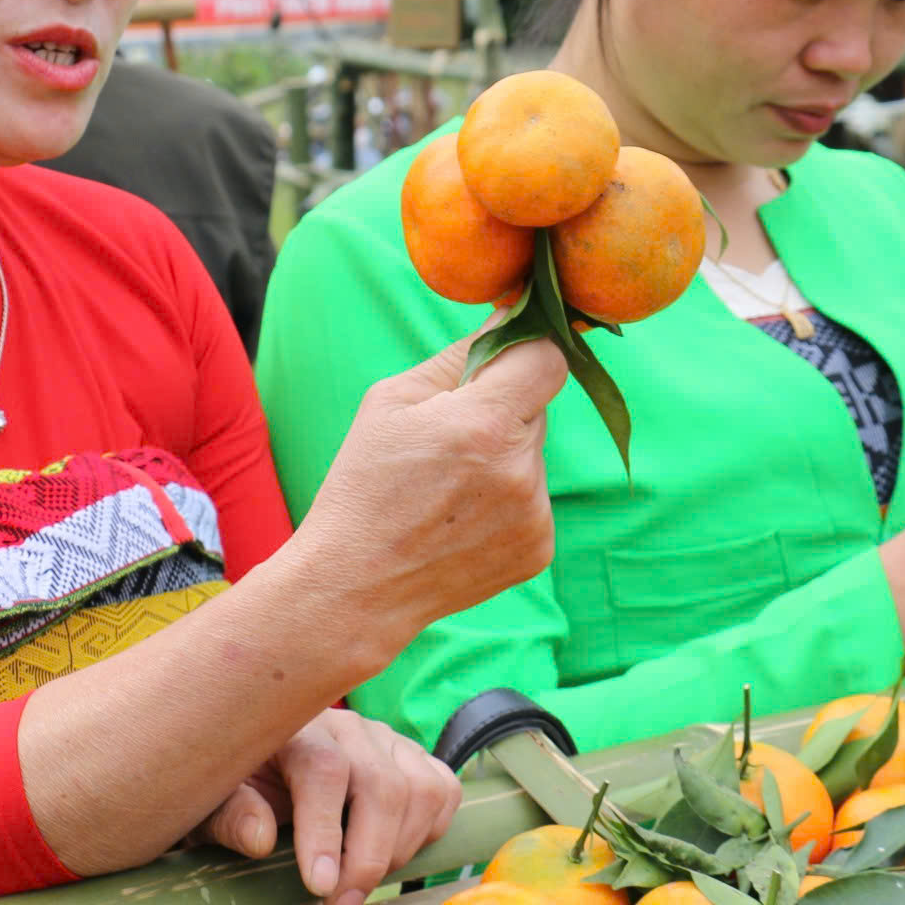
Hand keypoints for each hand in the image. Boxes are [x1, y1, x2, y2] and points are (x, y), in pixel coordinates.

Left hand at [196, 708, 461, 904]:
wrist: (254, 764)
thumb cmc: (234, 788)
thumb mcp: (213, 804)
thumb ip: (232, 816)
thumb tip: (261, 838)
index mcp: (294, 729)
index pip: (325, 771)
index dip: (326, 832)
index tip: (320, 886)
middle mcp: (347, 726)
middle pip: (382, 784)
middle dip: (368, 857)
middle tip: (343, 903)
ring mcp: (385, 738)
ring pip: (421, 789)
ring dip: (400, 848)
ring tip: (362, 880)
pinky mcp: (411, 756)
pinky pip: (442, 788)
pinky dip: (430, 827)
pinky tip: (394, 851)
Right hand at [288, 329, 566, 659]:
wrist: (356, 588)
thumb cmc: (363, 486)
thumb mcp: (392, 401)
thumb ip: (458, 356)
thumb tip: (509, 316)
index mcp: (483, 425)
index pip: (548, 358)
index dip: (528, 350)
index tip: (507, 353)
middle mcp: (519, 470)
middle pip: (536, 407)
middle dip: (502, 406)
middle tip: (449, 434)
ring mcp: (534, 514)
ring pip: (533, 453)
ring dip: (503, 453)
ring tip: (447, 486)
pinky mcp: (539, 548)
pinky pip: (534, 497)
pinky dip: (506, 497)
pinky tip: (460, 517)